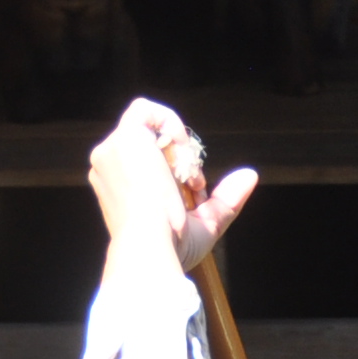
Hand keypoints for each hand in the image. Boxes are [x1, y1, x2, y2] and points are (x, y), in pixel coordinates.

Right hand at [88, 97, 255, 275]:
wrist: (151, 248)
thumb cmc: (169, 247)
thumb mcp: (203, 224)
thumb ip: (224, 199)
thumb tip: (250, 175)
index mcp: (119, 188)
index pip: (148, 162)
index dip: (177, 169)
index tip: (192, 191)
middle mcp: (108, 168)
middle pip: (150, 143)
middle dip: (181, 158)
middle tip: (194, 184)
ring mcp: (111, 153)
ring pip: (149, 127)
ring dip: (178, 145)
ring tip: (188, 174)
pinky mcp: (122, 139)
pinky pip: (145, 110)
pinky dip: (170, 122)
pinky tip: (183, 149)